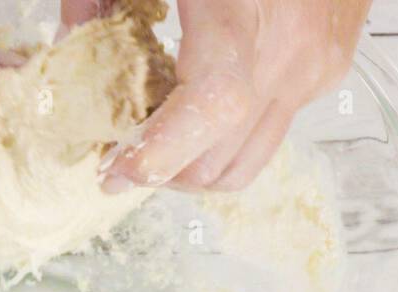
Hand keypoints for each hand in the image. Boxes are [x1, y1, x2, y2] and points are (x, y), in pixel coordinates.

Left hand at [69, 0, 370, 192]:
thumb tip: (70, 43)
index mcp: (242, 13)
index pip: (210, 109)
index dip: (158, 153)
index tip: (114, 170)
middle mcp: (287, 51)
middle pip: (218, 159)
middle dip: (162, 170)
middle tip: (119, 154)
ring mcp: (312, 68)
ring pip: (246, 162)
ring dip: (194, 165)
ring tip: (158, 140)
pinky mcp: (327, 71)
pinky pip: (270, 130)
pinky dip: (227, 135)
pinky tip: (199, 102)